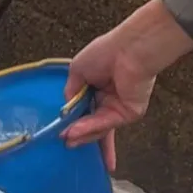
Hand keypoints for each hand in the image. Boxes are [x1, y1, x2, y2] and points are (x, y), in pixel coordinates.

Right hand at [61, 0, 192, 171]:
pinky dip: (90, 128)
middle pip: (93, 125)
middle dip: (79, 134)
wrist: (129, 49)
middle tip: (65, 142)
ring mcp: (120, 108)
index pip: (86, 111)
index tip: (62, 130)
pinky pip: (106, 123)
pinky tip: (75, 131)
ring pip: (98, 127)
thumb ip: (70, 92)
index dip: (75, 122)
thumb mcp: (77, 71)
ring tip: (67, 138)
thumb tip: (66, 110)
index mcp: (99, 89)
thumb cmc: (105, 52)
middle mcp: (110, 100)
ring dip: (82, 133)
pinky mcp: (129, 113)